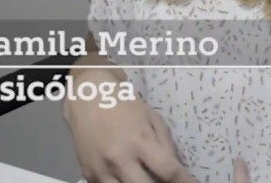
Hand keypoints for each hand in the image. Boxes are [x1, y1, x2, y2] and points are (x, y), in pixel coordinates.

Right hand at [67, 94, 195, 182]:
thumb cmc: (123, 103)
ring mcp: (102, 169)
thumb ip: (165, 144)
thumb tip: (176, 167)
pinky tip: (126, 176)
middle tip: (165, 181)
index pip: (168, 171)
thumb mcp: (151, 117)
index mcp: (139, 141)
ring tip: (144, 177)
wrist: (86, 96)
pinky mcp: (88, 174)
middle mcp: (120, 159)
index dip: (185, 182)